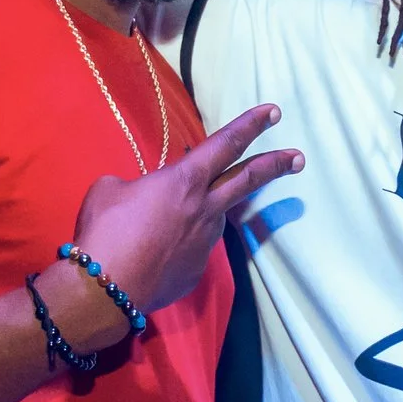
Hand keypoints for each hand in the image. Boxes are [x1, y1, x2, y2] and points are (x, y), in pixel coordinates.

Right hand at [65, 105, 302, 345]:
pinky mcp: (195, 271)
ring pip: (212, 217)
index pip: (226, 143)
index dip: (251, 124)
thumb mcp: (110, 190)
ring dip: (199, 214)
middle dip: (276, 165)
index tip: (274, 112)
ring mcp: (205, 242)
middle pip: (248, 179)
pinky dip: (177, 247)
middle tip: (298, 158)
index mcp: (184, 180)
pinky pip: (190, 250)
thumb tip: (143, 197)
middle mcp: (204, 209)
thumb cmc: (104, 231)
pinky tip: (151, 255)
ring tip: (160, 224)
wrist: (104, 290)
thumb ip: (137, 186)